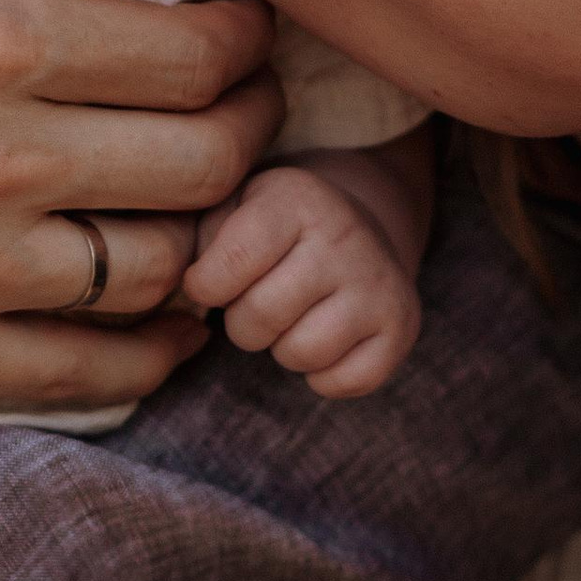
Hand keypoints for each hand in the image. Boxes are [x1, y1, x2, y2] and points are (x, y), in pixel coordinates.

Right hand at [0, 0, 279, 404]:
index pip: (194, 53)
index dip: (243, 43)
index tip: (237, 34)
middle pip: (205, 162)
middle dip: (246, 128)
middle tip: (235, 108)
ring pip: (163, 267)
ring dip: (204, 232)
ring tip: (194, 200)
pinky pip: (90, 373)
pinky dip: (151, 348)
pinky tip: (157, 311)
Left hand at [182, 135, 435, 398]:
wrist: (362, 226)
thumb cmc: (273, 225)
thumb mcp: (232, 206)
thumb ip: (196, 239)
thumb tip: (178, 290)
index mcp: (297, 198)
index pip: (227, 265)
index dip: (205, 286)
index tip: (209, 279)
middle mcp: (346, 236)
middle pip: (258, 318)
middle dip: (242, 320)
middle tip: (257, 297)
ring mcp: (380, 283)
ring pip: (299, 354)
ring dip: (282, 346)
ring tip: (292, 314)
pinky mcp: (402, 328)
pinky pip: (341, 383)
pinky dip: (321, 373)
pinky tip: (324, 335)